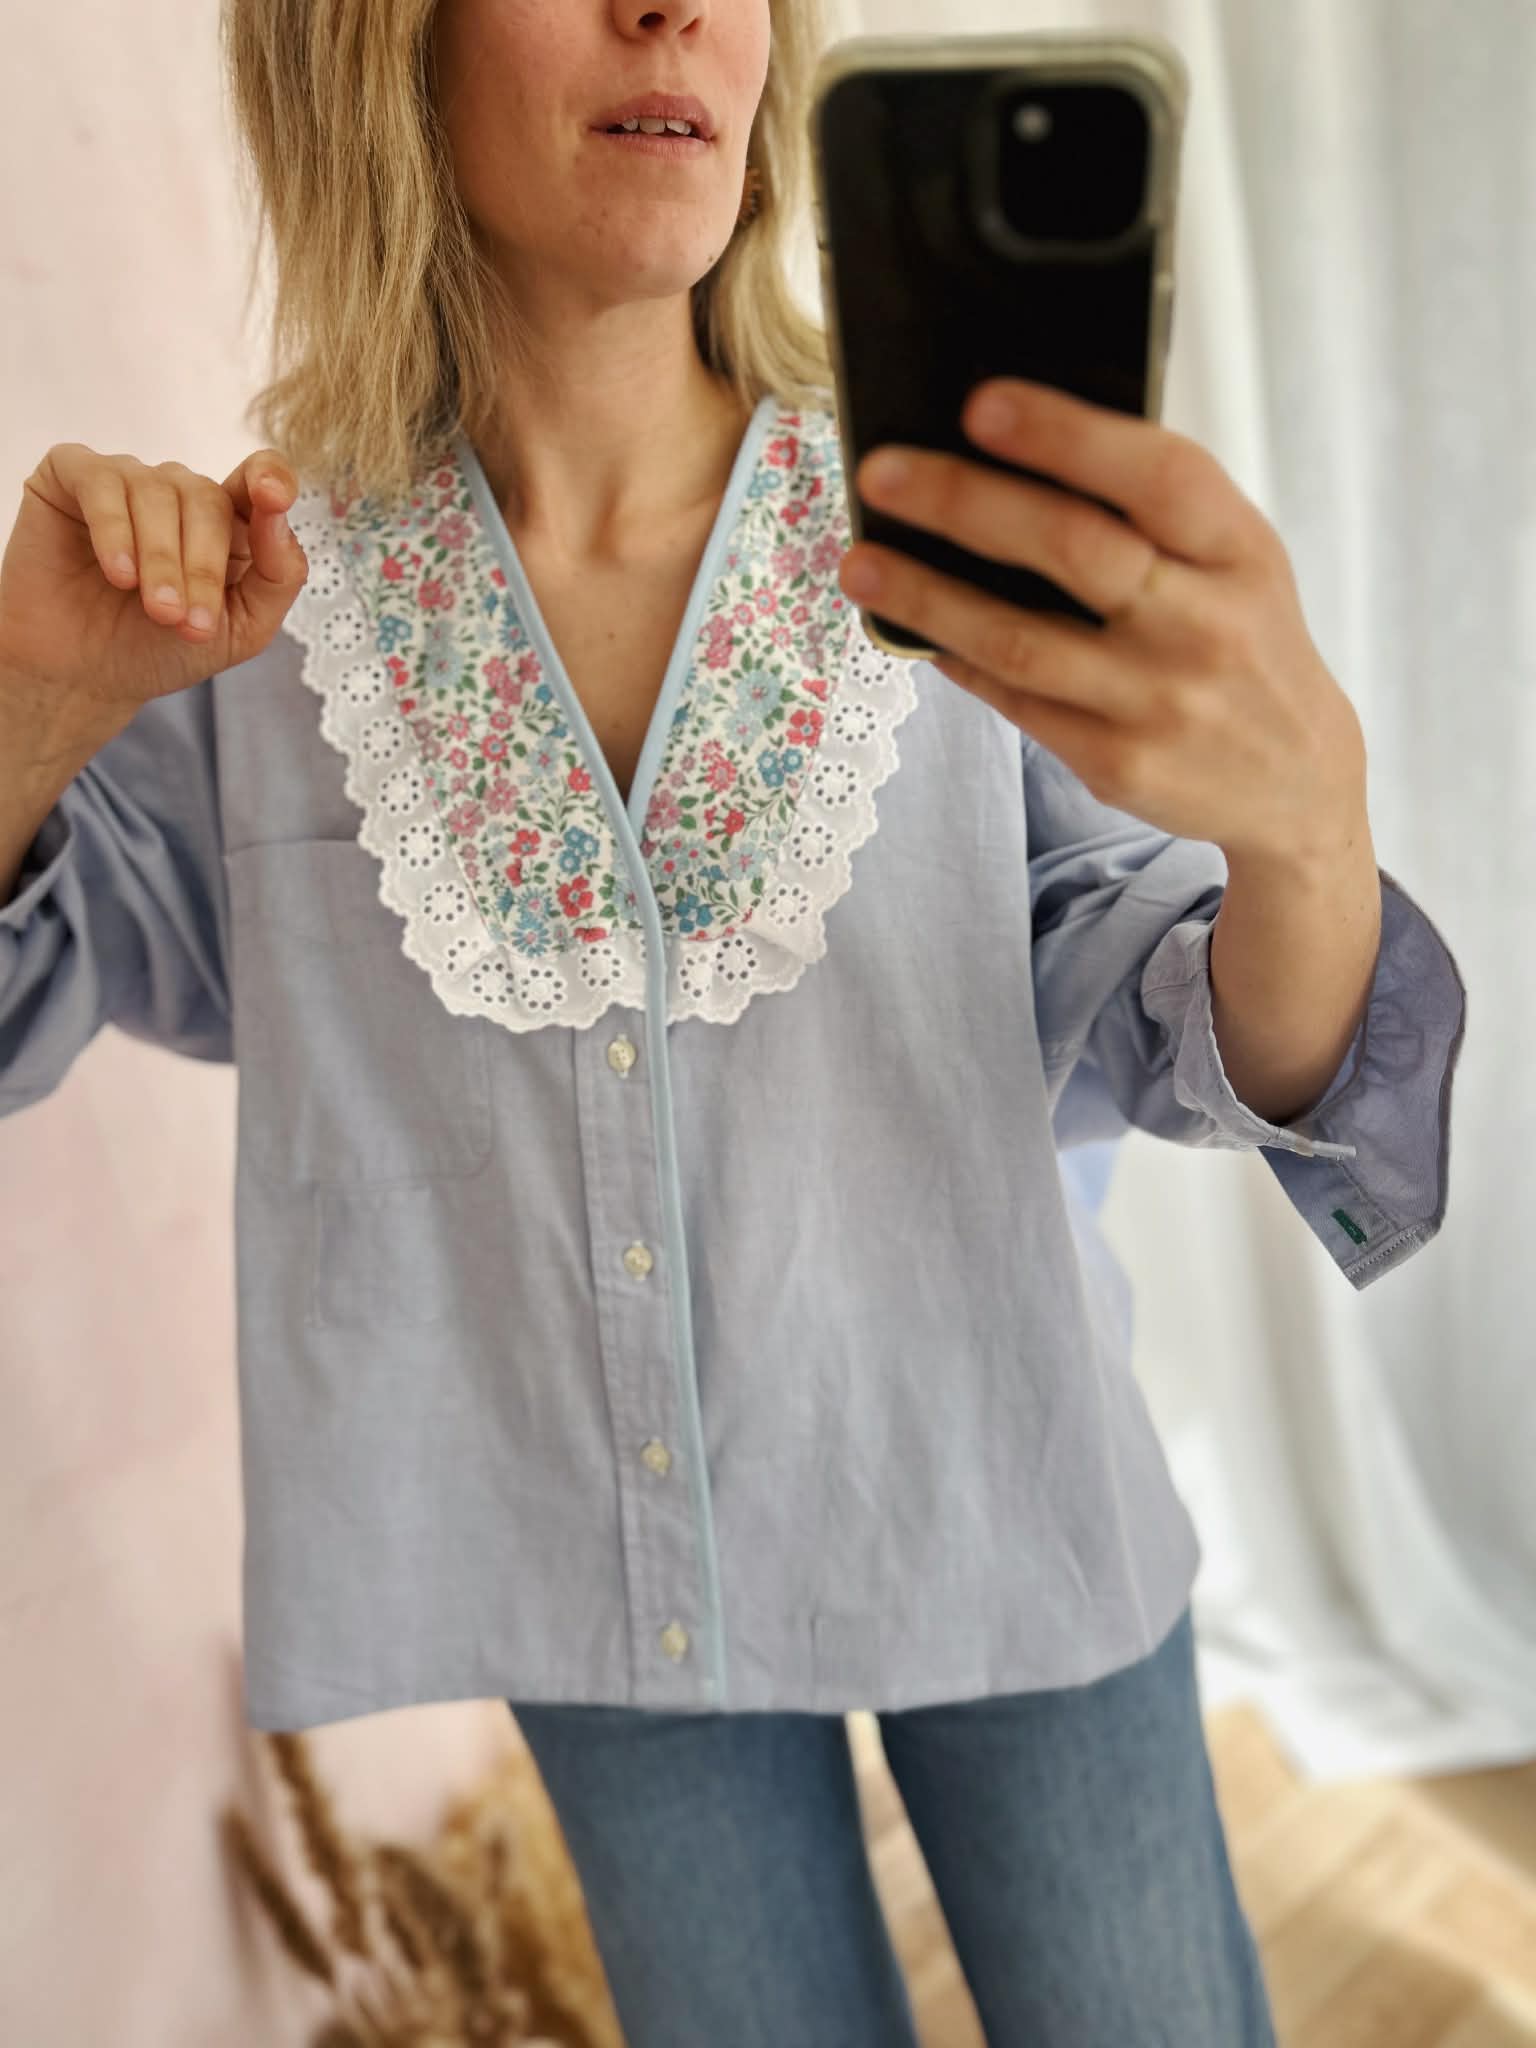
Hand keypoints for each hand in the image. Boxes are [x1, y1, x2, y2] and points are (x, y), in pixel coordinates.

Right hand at [0, 442, 309, 753]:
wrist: (85, 675)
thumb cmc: (163, 649)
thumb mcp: (242, 629)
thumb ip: (278, 575)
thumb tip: (279, 514)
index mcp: (228, 521)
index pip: (260, 476)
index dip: (270, 477)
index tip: (273, 495)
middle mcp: (179, 490)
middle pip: (208, 499)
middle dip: (202, 567)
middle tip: (187, 624)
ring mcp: (126, 478)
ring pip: (156, 491)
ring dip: (160, 560)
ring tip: (156, 612)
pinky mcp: (71, 476)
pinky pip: (100, 482)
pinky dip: (113, 529)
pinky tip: (118, 574)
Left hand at [840, 380, 1368, 864]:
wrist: (1297, 781)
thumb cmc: (1242, 640)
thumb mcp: (1236, 562)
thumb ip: (1153, 512)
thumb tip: (1010, 451)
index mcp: (1239, 550)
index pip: (1156, 474)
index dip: (1066, 435)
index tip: (981, 405)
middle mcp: (1206, 624)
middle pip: (1072, 549)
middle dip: (964, 503)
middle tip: (882, 473)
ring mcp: (1159, 702)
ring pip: (1020, 640)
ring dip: (926, 598)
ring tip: (860, 564)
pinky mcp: (1117, 764)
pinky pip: (1015, 701)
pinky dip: (956, 658)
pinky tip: (912, 628)